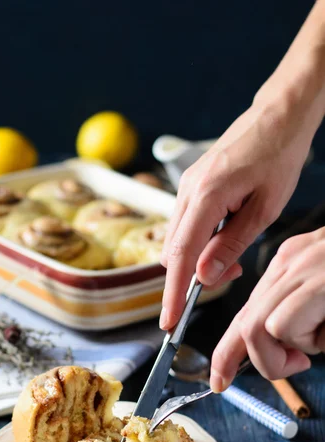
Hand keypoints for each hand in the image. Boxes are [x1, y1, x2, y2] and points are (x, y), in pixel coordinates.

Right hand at [159, 101, 313, 330]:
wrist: (277, 115)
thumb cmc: (279, 156)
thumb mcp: (265, 208)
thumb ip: (231, 244)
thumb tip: (203, 276)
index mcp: (206, 196)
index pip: (180, 256)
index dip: (173, 292)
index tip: (168, 320)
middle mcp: (188, 191)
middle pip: (172, 250)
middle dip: (187, 278)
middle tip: (222, 283)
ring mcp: (186, 187)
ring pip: (177, 238)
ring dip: (195, 260)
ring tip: (230, 261)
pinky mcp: (191, 185)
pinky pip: (184, 224)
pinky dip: (197, 242)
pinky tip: (222, 241)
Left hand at [210, 227, 324, 391]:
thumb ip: (301, 318)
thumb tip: (284, 352)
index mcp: (290, 265)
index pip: (246, 311)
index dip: (228, 351)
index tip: (219, 380)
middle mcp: (289, 263)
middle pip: (245, 322)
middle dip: (263, 360)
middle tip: (298, 363)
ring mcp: (303, 269)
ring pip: (260, 328)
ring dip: (291, 350)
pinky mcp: (318, 282)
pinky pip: (285, 325)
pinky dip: (310, 340)